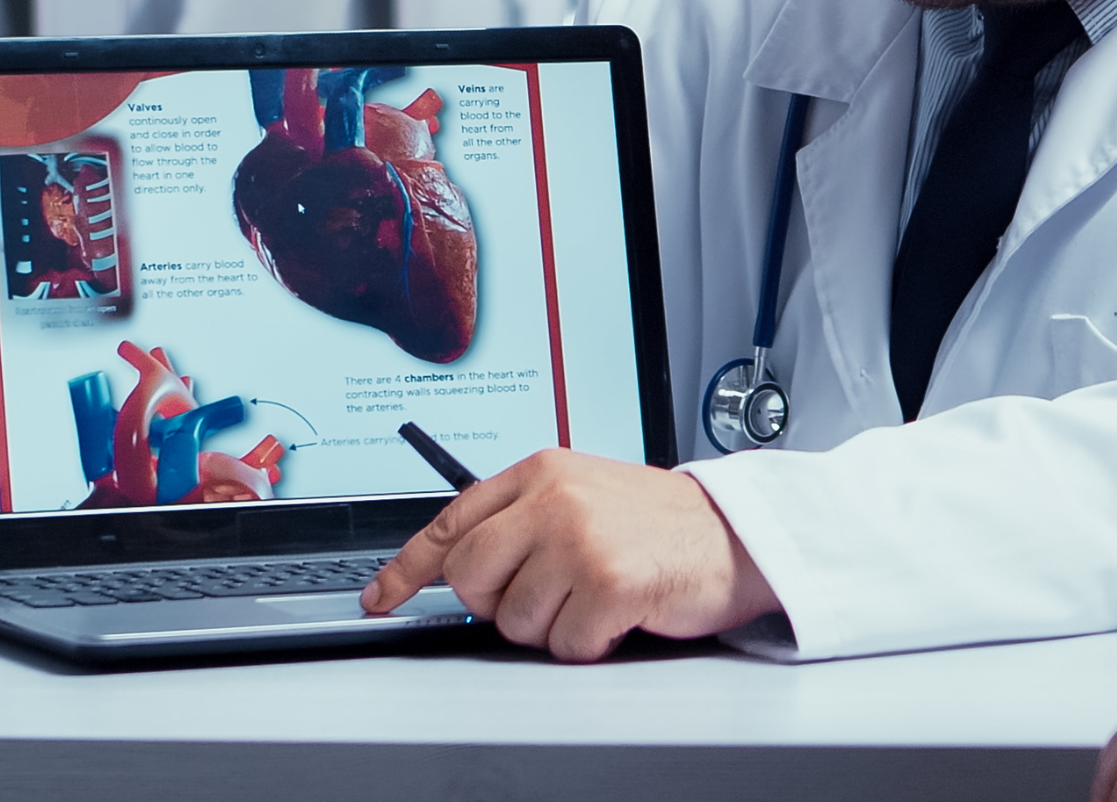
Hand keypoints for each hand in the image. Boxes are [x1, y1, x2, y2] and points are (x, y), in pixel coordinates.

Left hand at [360, 449, 780, 660]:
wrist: (735, 534)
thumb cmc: (659, 522)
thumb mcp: (582, 494)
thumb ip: (521, 517)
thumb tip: (456, 566)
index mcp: (542, 471)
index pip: (450, 522)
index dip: (408, 568)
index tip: (381, 595)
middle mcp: (555, 499)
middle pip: (471, 578)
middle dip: (497, 603)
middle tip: (546, 594)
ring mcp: (580, 541)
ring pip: (514, 622)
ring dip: (554, 626)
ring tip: (595, 595)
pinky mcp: (608, 584)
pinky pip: (564, 645)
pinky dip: (591, 643)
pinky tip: (619, 613)